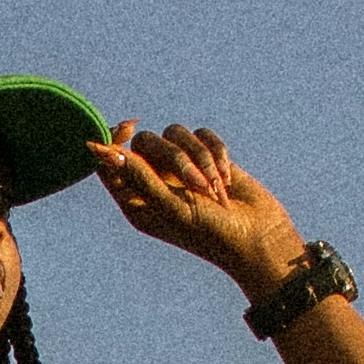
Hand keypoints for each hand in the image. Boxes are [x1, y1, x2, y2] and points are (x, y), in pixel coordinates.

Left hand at [93, 123, 306, 305]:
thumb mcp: (172, 207)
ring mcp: (179, 168)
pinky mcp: (205, 156)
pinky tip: (228, 180)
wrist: (255, 236)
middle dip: (175, 157)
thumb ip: (141, 178)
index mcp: (136, 200)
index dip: (114, 139)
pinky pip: (203, 134)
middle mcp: (153, 181)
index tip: (131, 127)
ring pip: (176, 133)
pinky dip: (217, 152)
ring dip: (200, 157)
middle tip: (197, 184)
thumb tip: (107, 152)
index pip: (110, 162)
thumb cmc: (208, 231)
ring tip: (216, 188)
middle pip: (146, 141)